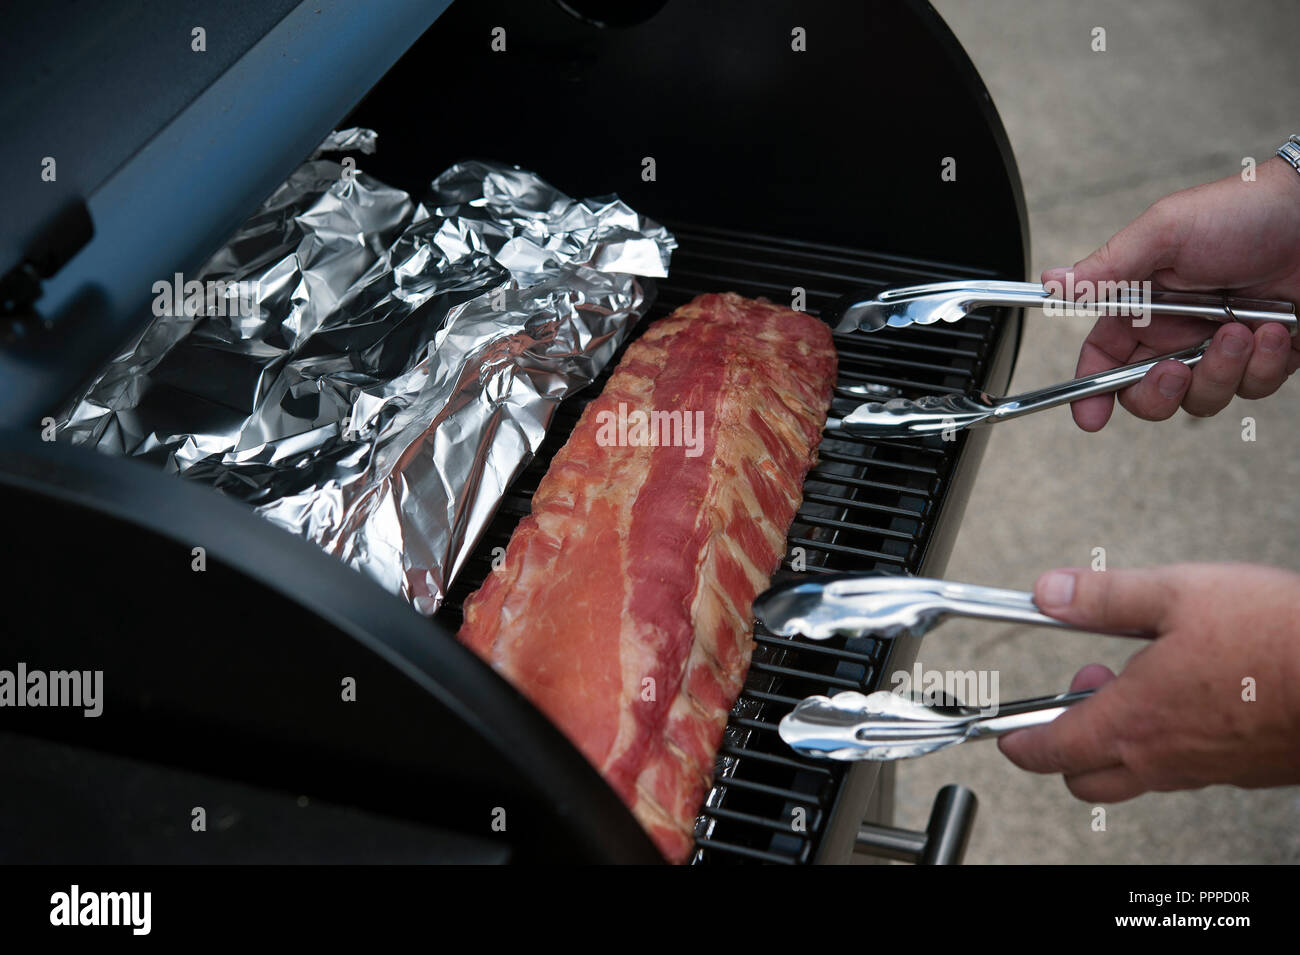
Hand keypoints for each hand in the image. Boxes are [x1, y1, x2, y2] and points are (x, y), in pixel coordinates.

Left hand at [998, 563, 1299, 799]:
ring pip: (1139, 775)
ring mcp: (1207, 771)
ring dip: (1122, 737)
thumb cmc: (1280, 640)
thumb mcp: (1176, 593)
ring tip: (1144, 680)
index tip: (1006, 735)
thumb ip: (1104, 597)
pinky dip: (1170, 740)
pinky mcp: (1246, 771)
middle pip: (1087, 778)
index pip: (1051, 751)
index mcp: (1134, 720)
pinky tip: (1193, 695)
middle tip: (1086, 689)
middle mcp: (1165, 758)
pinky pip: (1188, 769)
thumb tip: (1050, 593)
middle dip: (1067, 743)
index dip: (1018, 743)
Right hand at [1043, 156, 1299, 430]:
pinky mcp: (1264, 358)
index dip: (1091, 391)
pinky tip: (1275, 328)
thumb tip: (1053, 282)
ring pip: (1204, 399)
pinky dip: (1264, 363)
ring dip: (1223, 370)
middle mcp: (1179, 332)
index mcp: (1144, 307)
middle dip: (1160, 392)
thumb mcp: (1165, 231)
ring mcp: (1221, 349)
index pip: (1104, 359)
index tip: (1090, 417)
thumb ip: (1109, 267)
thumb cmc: (1245, 210)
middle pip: (1149, 394)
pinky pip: (1254, 388)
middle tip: (1177, 369)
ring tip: (1244, 328)